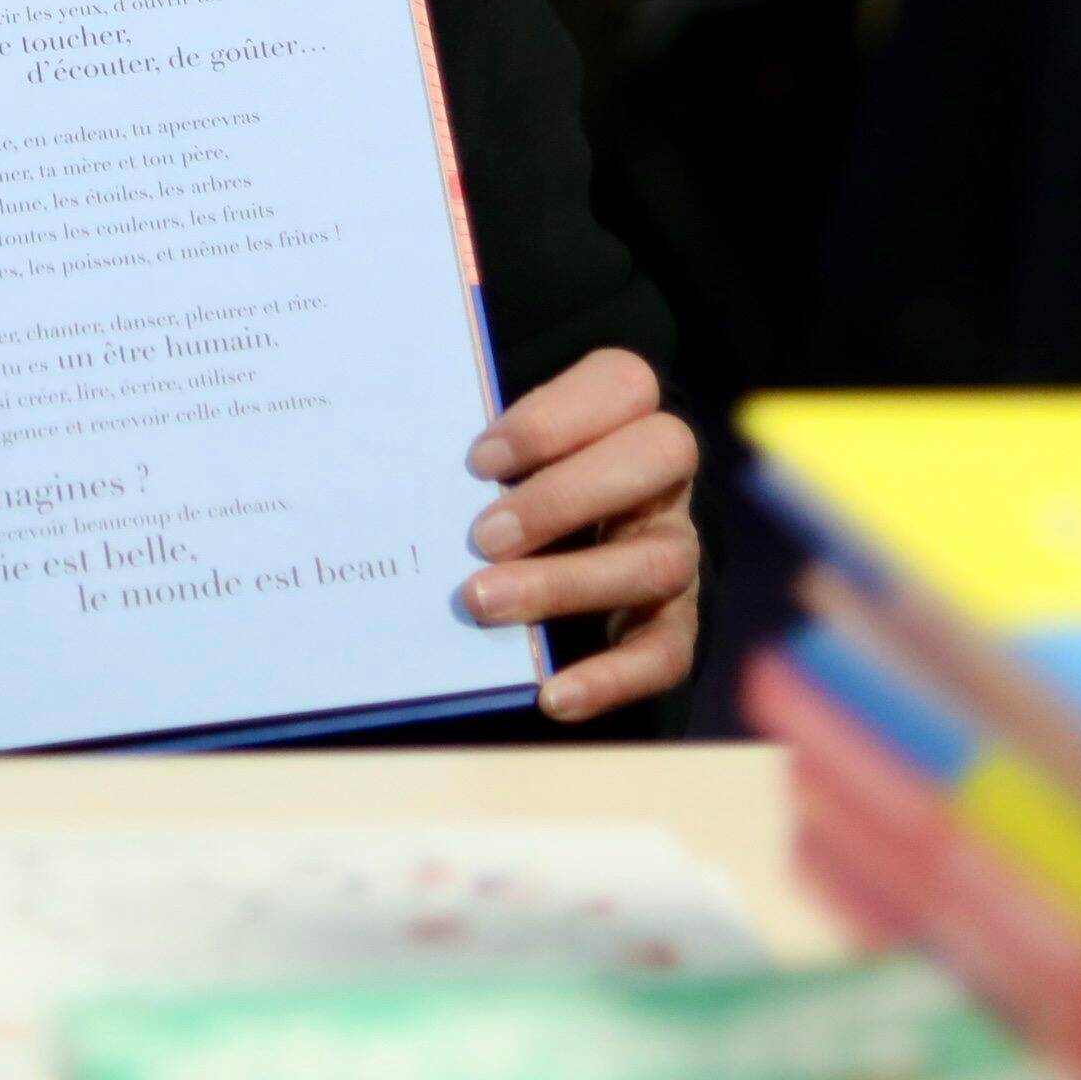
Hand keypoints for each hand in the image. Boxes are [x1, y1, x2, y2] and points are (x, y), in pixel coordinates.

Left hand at [455, 347, 700, 722]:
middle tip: (482, 537)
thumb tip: (405, 411)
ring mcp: (674, 549)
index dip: (554, 416)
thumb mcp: (496, 445)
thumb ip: (470, 427)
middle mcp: (661, 477)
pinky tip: (551, 696)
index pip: (622, 383)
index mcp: (622, 414)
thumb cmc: (506, 480)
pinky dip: (610, 678)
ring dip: (566, 585)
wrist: (548, 548)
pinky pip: (664, 653)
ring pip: (656, 560)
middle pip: (660, 453)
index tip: (479, 460)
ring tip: (483, 603)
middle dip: (565, 495)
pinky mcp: (672, 623)